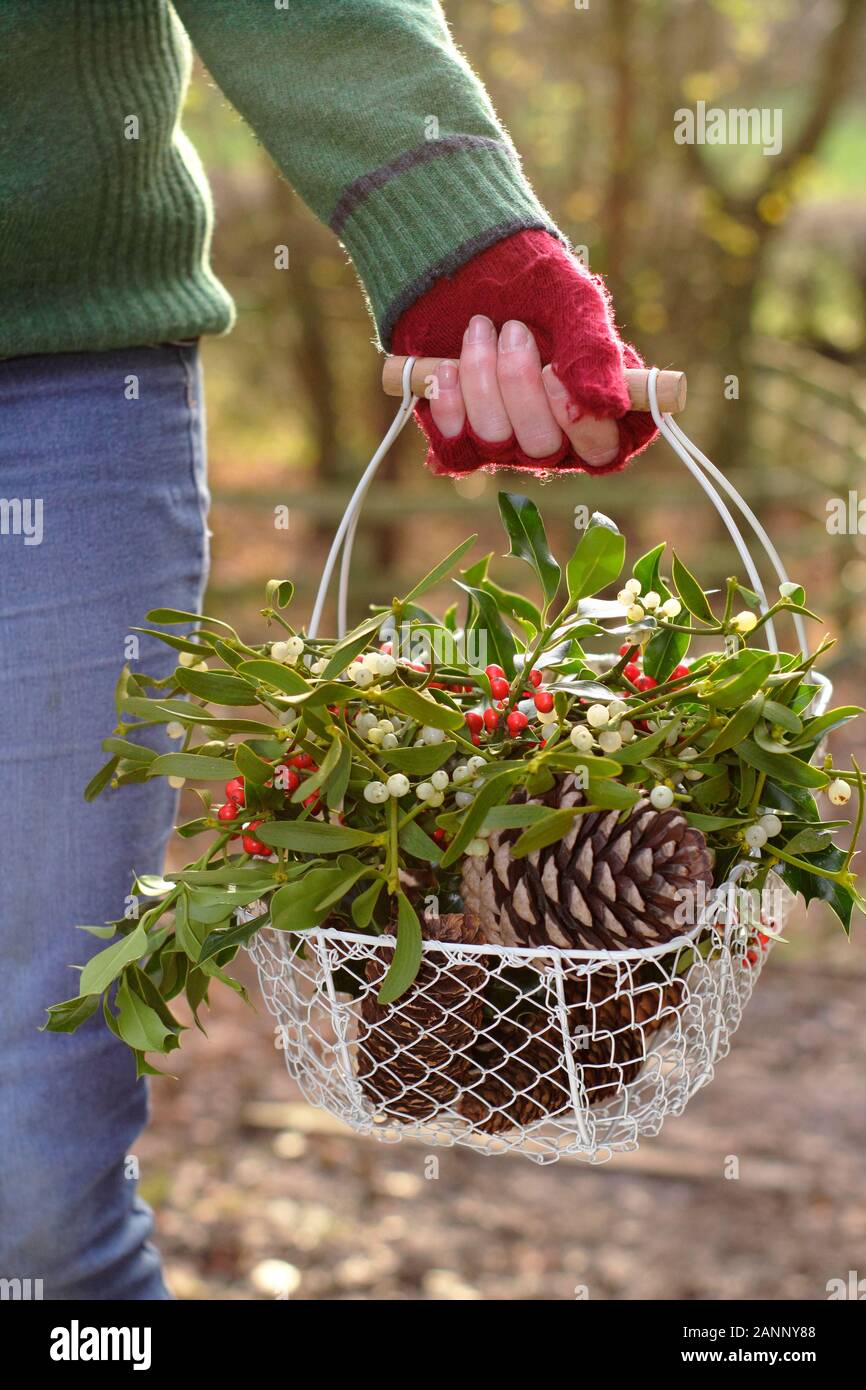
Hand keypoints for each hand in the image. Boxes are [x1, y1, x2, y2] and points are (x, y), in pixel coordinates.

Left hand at [390, 229, 657, 476]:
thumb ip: (595, 353)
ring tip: (480, 328)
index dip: (580, 424)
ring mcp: (505, 440)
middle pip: (541, 446)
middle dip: (520, 386)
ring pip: (495, 440)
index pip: (600, 450)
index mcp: (594, 410)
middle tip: (515, 329)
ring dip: (483, 381)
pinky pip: (455, 445)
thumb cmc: (537, 283)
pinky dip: (451, 405)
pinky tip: (447, 368)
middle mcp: (552, 436)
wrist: (473, 261)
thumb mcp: (575, 304)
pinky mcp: (462, 436)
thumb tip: (611, 406)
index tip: (554, 373)